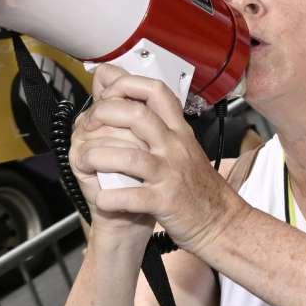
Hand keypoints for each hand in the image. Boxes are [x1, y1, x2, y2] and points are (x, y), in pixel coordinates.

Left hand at [71, 64, 247, 254]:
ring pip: (130, 156)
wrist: (221, 220)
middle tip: (87, 126)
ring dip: (98, 156)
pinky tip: (101, 199)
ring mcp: (170, 173)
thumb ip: (159, 124)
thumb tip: (129, 102)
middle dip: (104, 115)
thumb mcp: (182, 146)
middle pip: (138, 115)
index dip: (125, 84)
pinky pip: (132, 196)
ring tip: (84, 161)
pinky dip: (111, 197)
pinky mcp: (165, 202)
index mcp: (178, 130)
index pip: (155, 91)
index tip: (105, 94)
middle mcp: (175, 147)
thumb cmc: (196, 185)